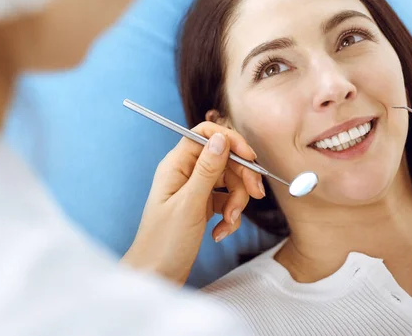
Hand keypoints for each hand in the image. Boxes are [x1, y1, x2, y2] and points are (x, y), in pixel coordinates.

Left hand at [121, 122, 264, 284]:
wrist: (156, 277)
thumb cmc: (163, 243)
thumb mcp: (189, 204)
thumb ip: (207, 169)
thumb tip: (221, 138)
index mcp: (176, 165)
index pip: (206, 135)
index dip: (231, 141)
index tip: (250, 158)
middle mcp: (186, 173)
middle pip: (225, 159)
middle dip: (242, 178)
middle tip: (255, 195)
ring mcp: (195, 189)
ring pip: (230, 181)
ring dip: (237, 202)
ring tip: (229, 223)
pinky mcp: (203, 206)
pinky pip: (227, 200)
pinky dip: (230, 216)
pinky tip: (220, 233)